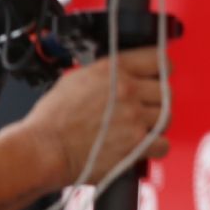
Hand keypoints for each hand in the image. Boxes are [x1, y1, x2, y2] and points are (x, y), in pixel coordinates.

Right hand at [20, 47, 169, 189]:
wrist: (43, 149)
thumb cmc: (52, 120)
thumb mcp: (77, 78)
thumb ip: (107, 73)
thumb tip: (125, 72)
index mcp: (113, 69)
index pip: (158, 59)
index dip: (160, 70)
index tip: (157, 78)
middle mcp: (127, 89)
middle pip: (166, 91)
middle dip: (155, 101)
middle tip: (141, 110)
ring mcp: (133, 116)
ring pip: (166, 116)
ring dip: (155, 124)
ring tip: (137, 129)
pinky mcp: (136, 143)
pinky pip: (163, 144)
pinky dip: (155, 148)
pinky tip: (141, 147)